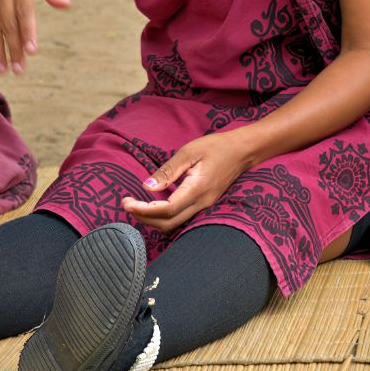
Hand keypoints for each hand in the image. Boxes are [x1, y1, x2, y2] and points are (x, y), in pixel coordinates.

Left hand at [120, 133, 253, 233]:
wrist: (243, 151)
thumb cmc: (216, 147)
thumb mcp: (189, 152)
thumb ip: (168, 170)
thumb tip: (147, 187)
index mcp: (196, 189)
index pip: (166, 209)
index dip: (144, 210)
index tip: (127, 202)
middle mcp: (201, 203)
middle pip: (168, 223)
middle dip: (144, 217)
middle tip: (126, 204)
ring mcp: (204, 206)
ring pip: (174, 223)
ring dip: (152, 219)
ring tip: (136, 205)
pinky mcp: (204, 204)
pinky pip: (180, 217)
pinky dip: (163, 215)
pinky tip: (152, 204)